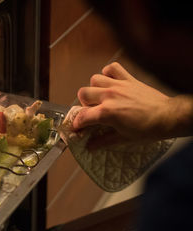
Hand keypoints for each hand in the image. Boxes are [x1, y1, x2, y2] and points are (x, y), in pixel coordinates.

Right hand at [73, 62, 192, 148]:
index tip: (76, 127)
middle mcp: (109, 96)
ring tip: (101, 96)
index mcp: (107, 113)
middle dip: (84, 104)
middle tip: (92, 111)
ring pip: (94, 79)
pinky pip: (112, 68)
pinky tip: (110, 82)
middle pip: (83, 93)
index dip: (76, 123)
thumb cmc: (148, 130)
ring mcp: (118, 85)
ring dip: (94, 88)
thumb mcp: (123, 139)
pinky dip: (108, 72)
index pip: (82, 116)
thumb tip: (89, 147)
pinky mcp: (128, 79)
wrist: (169, 117)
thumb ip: (103, 141)